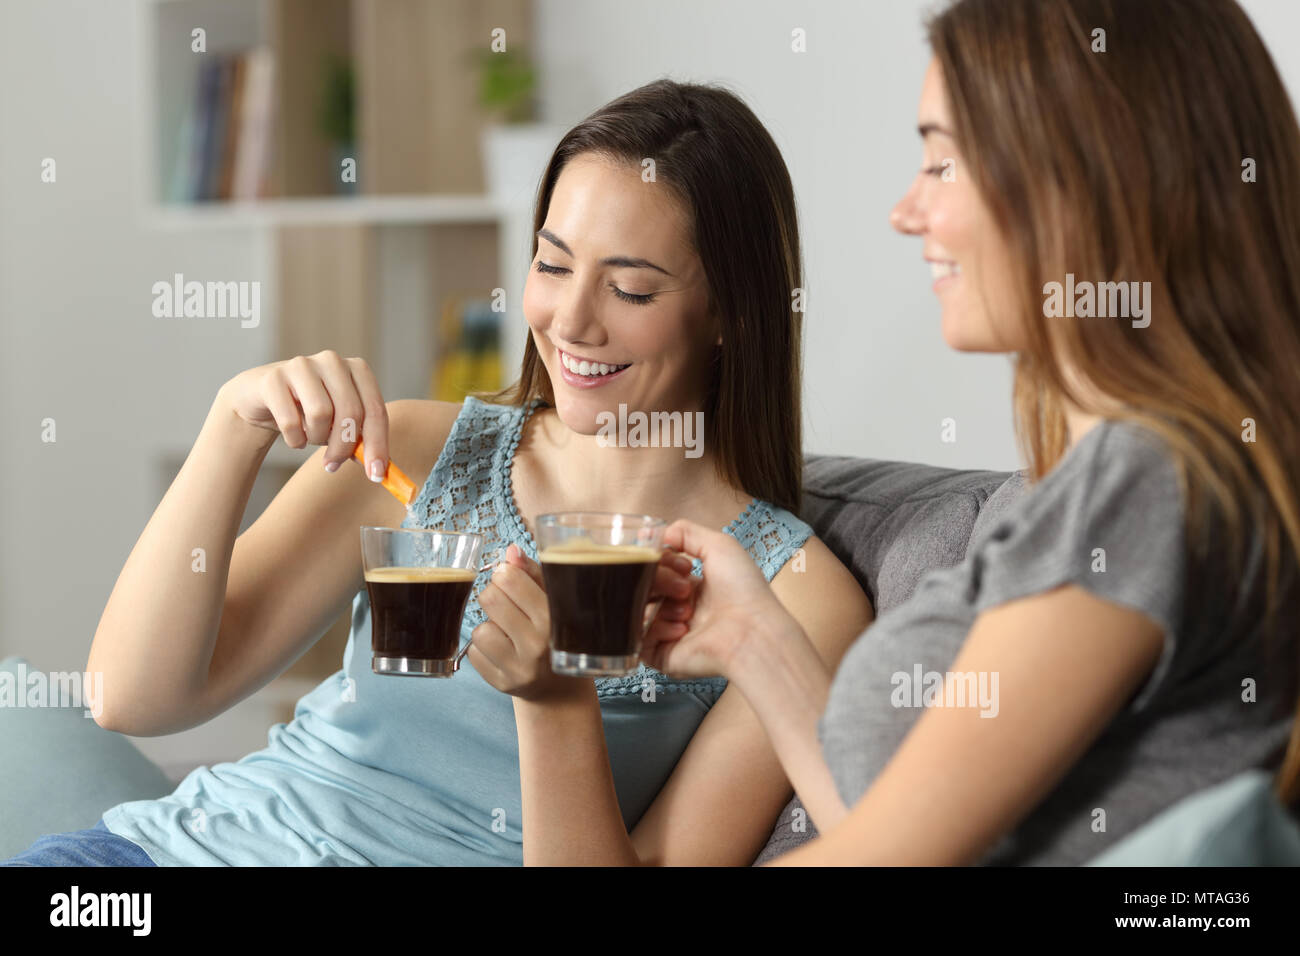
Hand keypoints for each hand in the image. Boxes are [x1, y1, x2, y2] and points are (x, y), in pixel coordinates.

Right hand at [217, 349, 389, 480]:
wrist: (261, 398)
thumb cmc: (308, 411)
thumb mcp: (339, 425)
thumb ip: (360, 441)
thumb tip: (378, 468)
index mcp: (357, 370)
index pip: (376, 410)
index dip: (378, 445)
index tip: (376, 475)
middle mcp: (333, 361)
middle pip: (351, 412)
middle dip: (344, 447)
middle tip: (333, 464)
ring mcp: (302, 365)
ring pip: (321, 414)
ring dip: (316, 438)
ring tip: (310, 437)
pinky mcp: (274, 378)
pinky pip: (290, 421)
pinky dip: (294, 439)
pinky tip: (293, 436)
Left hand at [470, 544, 574, 701]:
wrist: (562, 687)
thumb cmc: (556, 633)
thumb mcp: (554, 601)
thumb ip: (533, 574)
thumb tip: (510, 551)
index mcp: (554, 618)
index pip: (510, 580)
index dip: (505, 574)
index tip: (511, 579)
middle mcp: (537, 645)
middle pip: (490, 599)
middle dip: (493, 595)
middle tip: (505, 603)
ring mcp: (518, 668)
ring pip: (479, 630)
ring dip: (488, 626)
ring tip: (506, 631)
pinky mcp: (501, 684)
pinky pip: (473, 654)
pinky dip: (483, 649)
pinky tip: (502, 650)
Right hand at [640, 519, 802, 678]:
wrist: (752, 632)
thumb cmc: (743, 590)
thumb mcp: (720, 546)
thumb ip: (686, 532)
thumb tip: (654, 533)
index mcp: (692, 588)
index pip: (658, 570)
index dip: (663, 562)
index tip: (682, 564)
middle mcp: (680, 610)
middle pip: (645, 588)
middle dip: (661, 582)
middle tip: (685, 588)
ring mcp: (670, 634)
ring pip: (639, 611)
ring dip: (662, 606)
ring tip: (687, 611)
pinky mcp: (663, 656)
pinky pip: (640, 639)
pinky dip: (656, 630)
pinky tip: (682, 630)